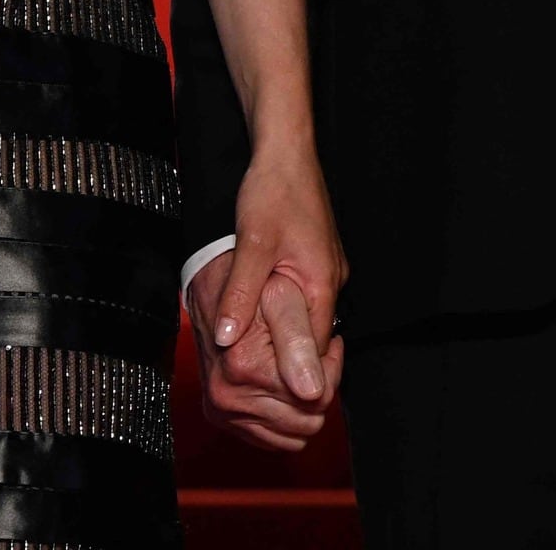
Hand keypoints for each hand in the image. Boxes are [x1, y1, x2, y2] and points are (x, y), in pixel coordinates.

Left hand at [185, 152, 348, 451]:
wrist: (286, 152)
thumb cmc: (273, 191)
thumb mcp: (253, 242)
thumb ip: (242, 293)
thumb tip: (225, 338)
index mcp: (321, 283)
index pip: (315, 349)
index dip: (294, 378)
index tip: (270, 403)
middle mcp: (329, 283)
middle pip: (316, 344)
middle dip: (291, 370)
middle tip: (257, 394)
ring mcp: (324, 275)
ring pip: (310, 327)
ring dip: (287, 349)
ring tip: (257, 373)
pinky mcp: (315, 267)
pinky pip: (305, 309)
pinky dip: (286, 326)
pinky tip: (263, 332)